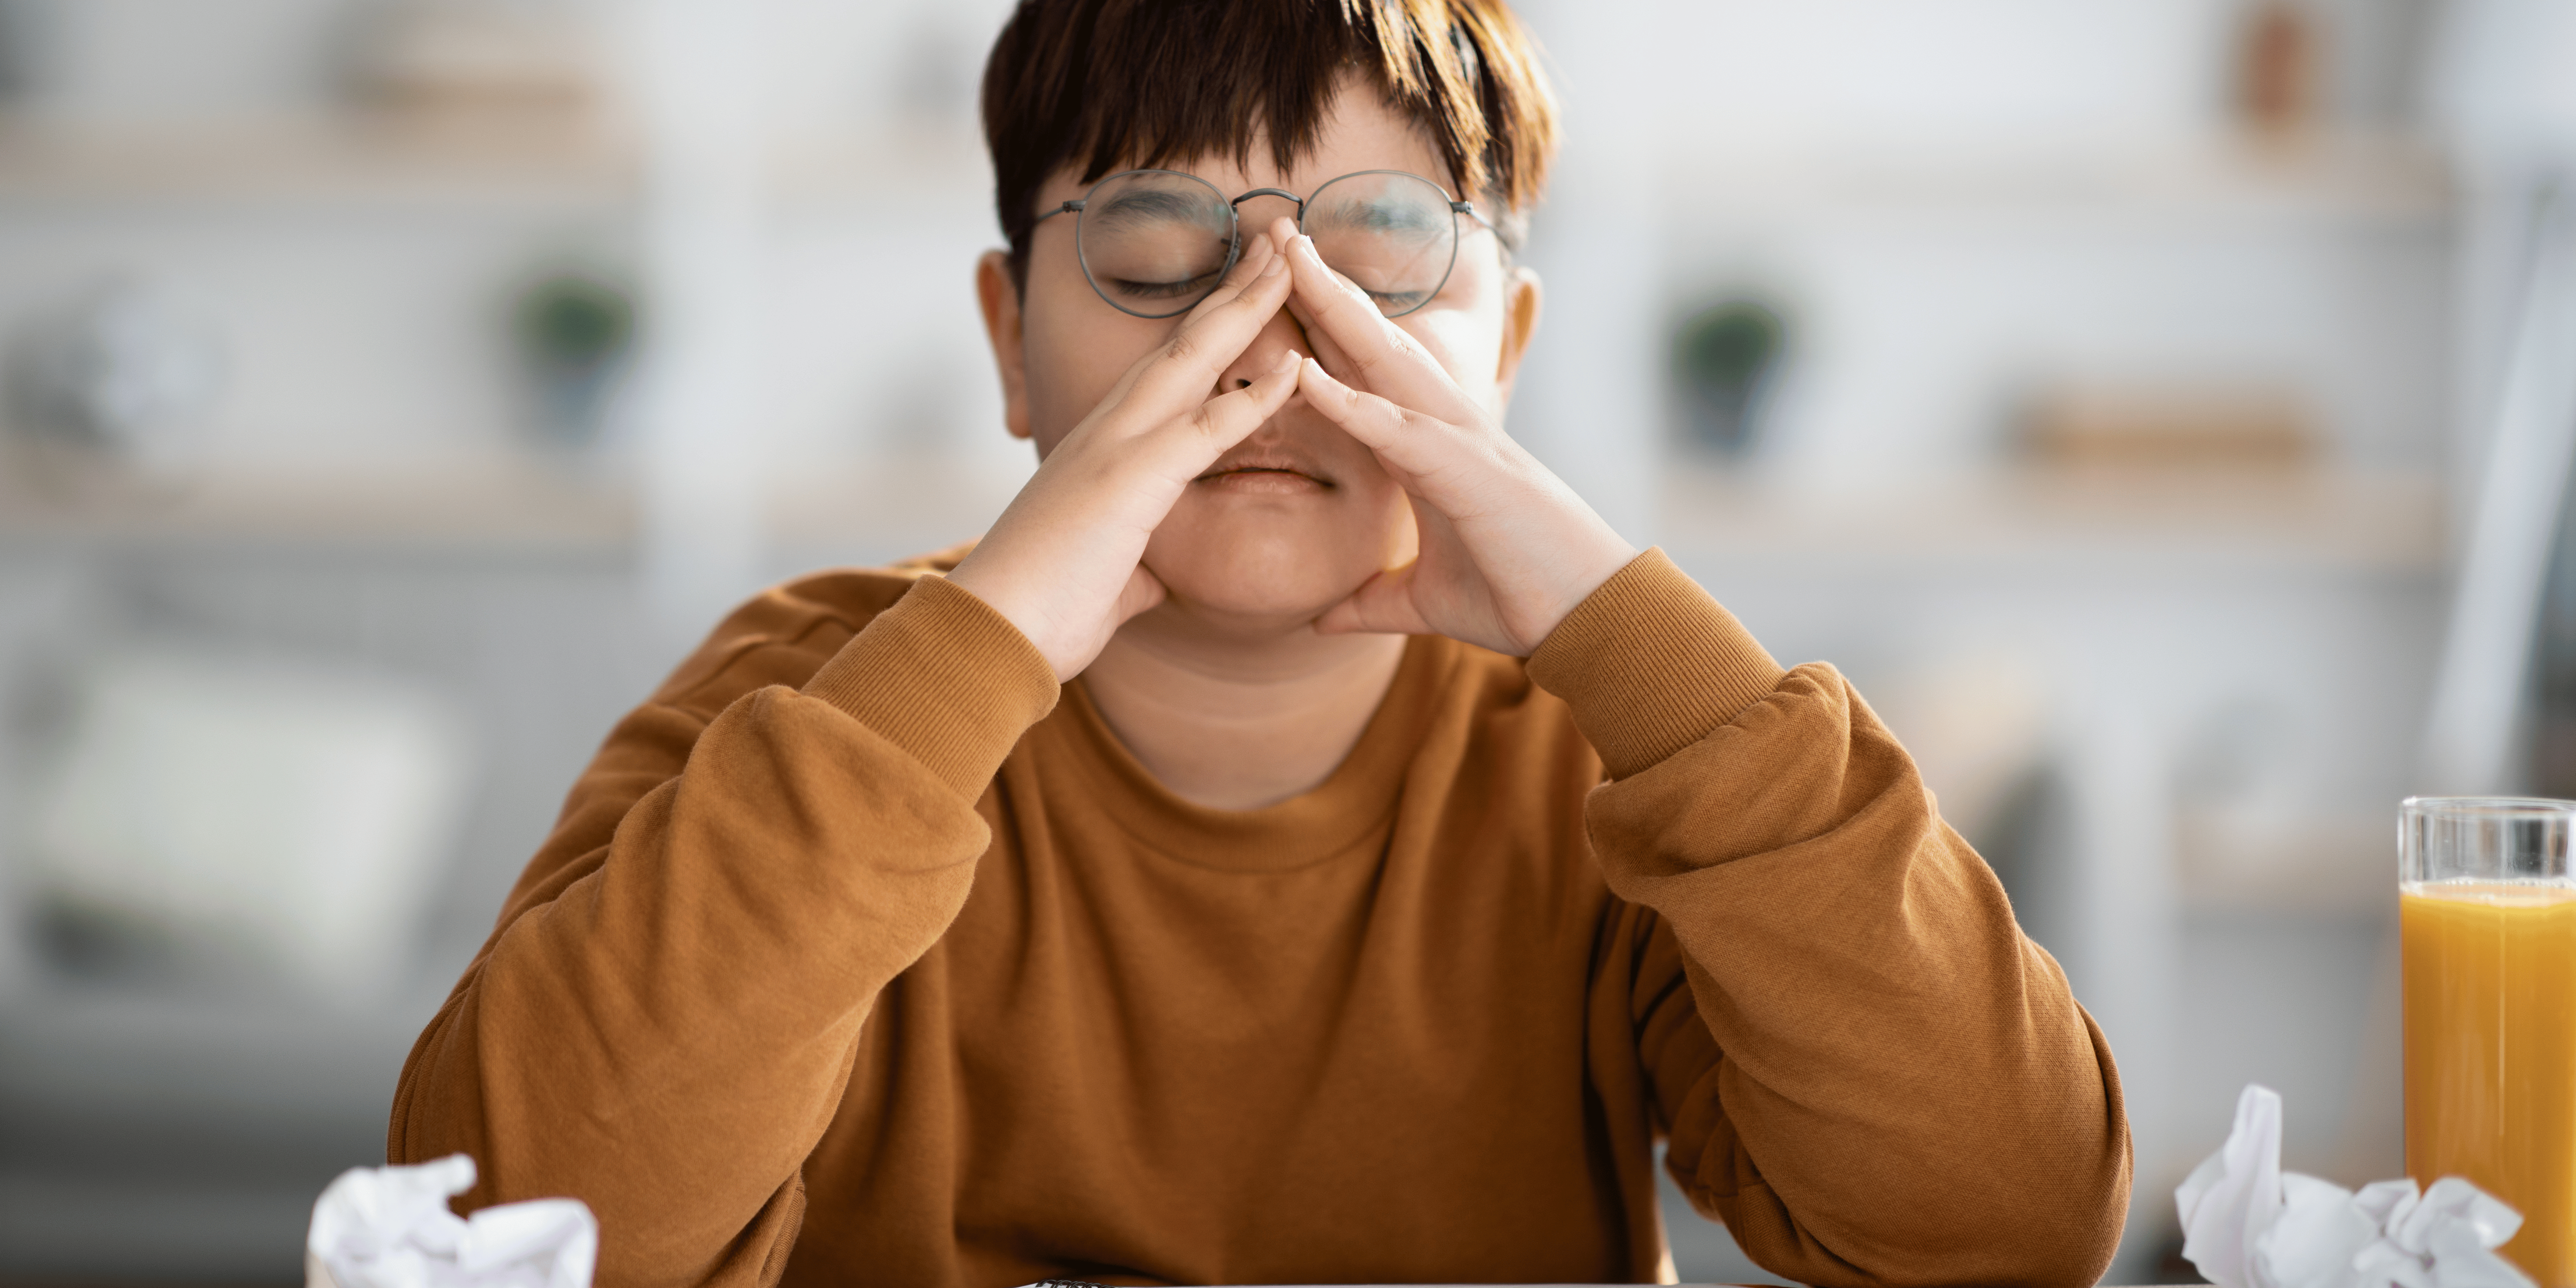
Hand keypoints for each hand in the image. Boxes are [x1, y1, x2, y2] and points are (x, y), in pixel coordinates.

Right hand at [949, 233, 1300, 679]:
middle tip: (1280, 236)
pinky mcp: (1128, 480)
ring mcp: (1116, 447)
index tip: (1254, 285)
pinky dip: (1252, 396)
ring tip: (1293, 261)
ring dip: (1247, 308)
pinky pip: (1205, 428)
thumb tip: (1151, 573)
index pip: (1172, 370)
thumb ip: (1135, 560)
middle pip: (1185, 341)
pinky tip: (1294, 366)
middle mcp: (1108, 430)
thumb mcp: (1107, 576)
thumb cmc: (1044, 610)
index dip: (1215, 325)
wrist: (990, 635)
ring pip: (1193, 359)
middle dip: (1235, 286)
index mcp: (1105, 447)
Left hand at [1281, 227, 1636, 656]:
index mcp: (1430, 449)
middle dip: (1326, 288)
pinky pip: (1397, 430)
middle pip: (1373, 344)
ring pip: (1387, 362)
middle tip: (1279, 231)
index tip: (1280, 286)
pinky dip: (1350, 402)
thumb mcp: (1423, 601)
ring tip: (1290, 262)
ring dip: (1335, 312)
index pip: (1367, 375)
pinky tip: (1305, 375)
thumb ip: (1372, 601)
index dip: (1324, 329)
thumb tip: (1323, 618)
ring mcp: (1459, 442)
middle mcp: (1444, 428)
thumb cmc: (1519, 598)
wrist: (1589, 620)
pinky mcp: (1466, 473)